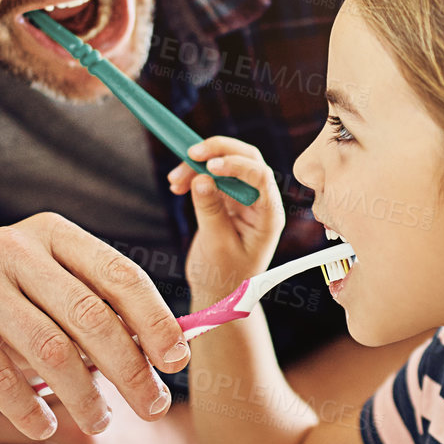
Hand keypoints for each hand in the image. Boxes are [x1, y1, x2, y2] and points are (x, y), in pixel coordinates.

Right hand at [0, 212, 189, 440]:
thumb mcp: (36, 291)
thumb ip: (87, 308)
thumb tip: (161, 348)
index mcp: (49, 234)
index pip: (118, 274)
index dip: (156, 319)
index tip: (178, 360)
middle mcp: (14, 247)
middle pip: (90, 315)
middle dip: (130, 368)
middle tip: (151, 405)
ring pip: (50, 349)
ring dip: (84, 396)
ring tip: (101, 423)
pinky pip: (1, 375)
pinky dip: (30, 410)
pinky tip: (46, 427)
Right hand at [167, 136, 285, 309]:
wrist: (217, 292)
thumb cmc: (224, 276)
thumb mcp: (216, 245)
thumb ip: (210, 211)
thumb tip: (202, 178)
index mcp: (269, 214)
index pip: (260, 176)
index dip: (236, 165)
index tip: (209, 166)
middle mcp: (260, 202)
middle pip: (246, 159)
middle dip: (218, 151)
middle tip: (190, 153)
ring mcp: (243, 199)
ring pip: (225, 164)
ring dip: (198, 165)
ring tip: (174, 180)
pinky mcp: (226, 200)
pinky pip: (211, 176)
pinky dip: (193, 175)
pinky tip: (176, 186)